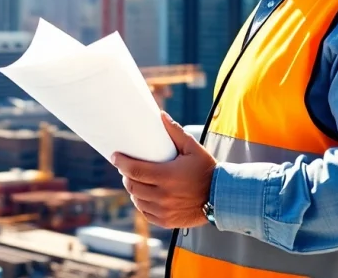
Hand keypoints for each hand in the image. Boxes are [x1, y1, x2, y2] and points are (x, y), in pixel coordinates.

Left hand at [112, 111, 216, 228]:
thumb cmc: (206, 170)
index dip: (121, 162)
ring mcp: (164, 210)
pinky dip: (141, 203)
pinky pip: (145, 212)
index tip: (115, 156)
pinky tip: (143, 195)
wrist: (221, 197)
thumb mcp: (193, 148)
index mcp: (167, 176)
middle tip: (126, 167)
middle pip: (132, 185)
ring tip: (135, 180)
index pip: (134, 170)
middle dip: (125, 175)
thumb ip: (175, 132)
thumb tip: (160, 115)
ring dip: (133, 189)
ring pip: (137, 199)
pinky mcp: (167, 221)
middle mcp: (163, 196)